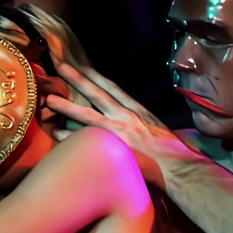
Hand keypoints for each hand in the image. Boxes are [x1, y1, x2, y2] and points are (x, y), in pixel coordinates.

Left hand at [45, 63, 197, 188]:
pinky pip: (89, 142)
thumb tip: (126, 118)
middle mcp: (127, 116)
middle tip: (60, 67)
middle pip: (98, 93)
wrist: (182, 168)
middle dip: (79, 80)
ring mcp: (121, 132)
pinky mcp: (117, 149)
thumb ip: (139, 121)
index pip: (113, 88)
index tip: (80, 64)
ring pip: (89, 115)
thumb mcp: (156, 128)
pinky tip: (56, 134)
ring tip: (49, 100)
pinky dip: (72, 139)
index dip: (95, 76)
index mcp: (137, 110)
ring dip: (68, 106)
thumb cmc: (172, 151)